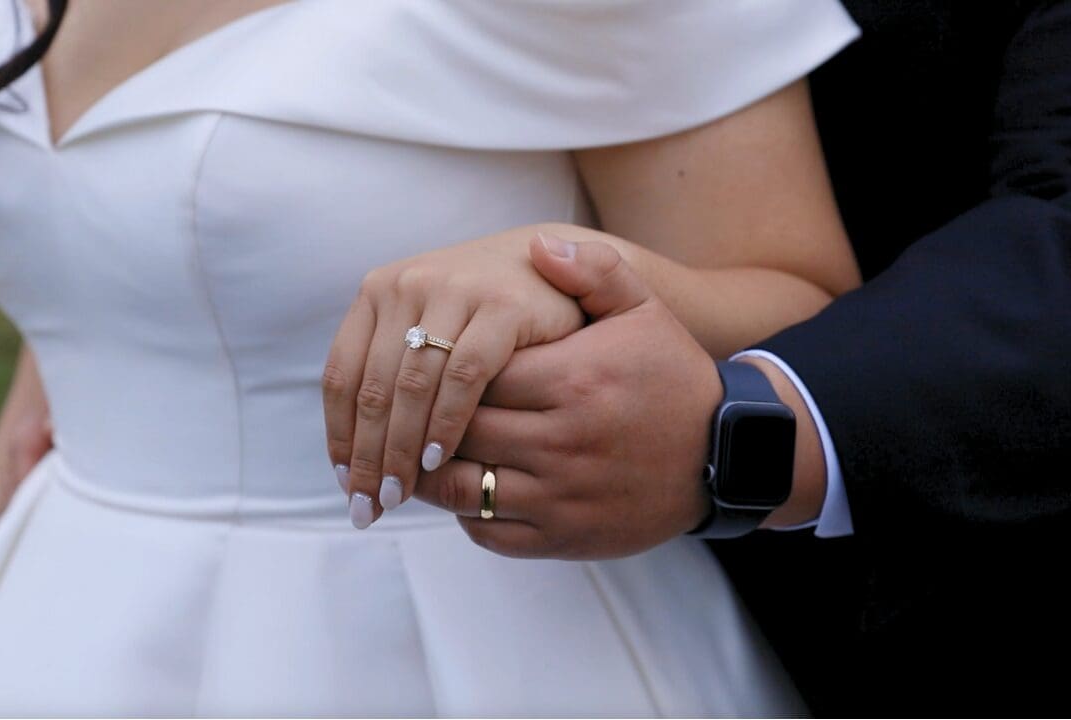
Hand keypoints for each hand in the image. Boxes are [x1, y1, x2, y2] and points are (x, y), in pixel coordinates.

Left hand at [322, 225, 584, 528]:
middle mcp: (409, 284)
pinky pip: (463, 375)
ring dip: (401, 448)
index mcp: (380, 290)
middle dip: (367, 457)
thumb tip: (348, 450)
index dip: (340, 436)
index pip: (341, 375)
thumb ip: (390, 369)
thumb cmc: (487, 317)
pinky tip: (440, 459)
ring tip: (399, 494)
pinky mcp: (502, 306)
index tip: (346, 484)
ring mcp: (455, 290)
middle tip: (368, 507)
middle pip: (372, 387)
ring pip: (410, 386)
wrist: (560, 271)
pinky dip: (446, 421)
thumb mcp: (431, 329)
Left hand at [411, 236, 721, 558]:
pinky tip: (462, 488)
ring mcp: (560, 495)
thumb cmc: (672, 378)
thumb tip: (537, 246)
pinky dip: (464, 512)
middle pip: (458, 429)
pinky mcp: (563, 536)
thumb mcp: (645, 311)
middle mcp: (561, 441)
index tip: (431, 363)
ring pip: (461, 486)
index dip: (443, 370)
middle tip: (408, 409)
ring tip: (420, 451)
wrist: (725, 456)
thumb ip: (591, 272)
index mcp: (572, 379)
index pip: (473, 374)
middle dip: (427, 420)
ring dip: (431, 471)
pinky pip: (488, 530)